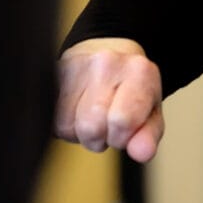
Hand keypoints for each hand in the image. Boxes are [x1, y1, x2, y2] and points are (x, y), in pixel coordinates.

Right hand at [54, 38, 164, 162]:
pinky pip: (51, 118)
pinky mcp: (53, 71)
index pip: (122, 121)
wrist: (108, 49)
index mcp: (139, 72)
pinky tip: (76, 109)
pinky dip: (64, 123)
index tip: (124, 129)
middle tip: (107, 122)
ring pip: (67, 126)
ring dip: (79, 131)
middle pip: (91, 127)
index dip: (120, 138)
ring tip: (92, 114)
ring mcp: (77, 64)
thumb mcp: (150, 114)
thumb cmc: (132, 90)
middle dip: (99, 137)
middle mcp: (107, 62)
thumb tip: (142, 153)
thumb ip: (148, 136)